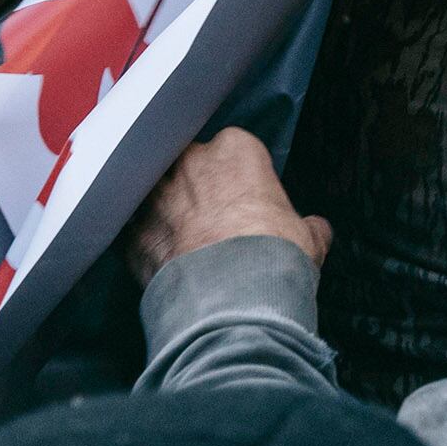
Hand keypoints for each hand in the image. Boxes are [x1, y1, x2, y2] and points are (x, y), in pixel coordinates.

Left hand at [126, 128, 329, 286]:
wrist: (231, 297)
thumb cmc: (273, 256)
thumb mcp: (308, 236)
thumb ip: (307, 224)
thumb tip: (316, 229)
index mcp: (235, 148)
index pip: (234, 150)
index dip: (239, 177)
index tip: (244, 199)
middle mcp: (189, 161)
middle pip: (189, 165)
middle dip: (196, 188)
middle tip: (212, 220)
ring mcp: (154, 195)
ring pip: (156, 195)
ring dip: (166, 213)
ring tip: (183, 243)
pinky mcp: (130, 233)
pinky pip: (135, 232)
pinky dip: (146, 245)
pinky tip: (162, 264)